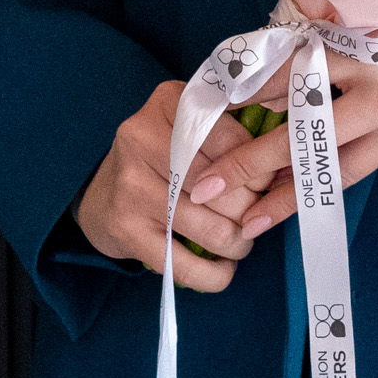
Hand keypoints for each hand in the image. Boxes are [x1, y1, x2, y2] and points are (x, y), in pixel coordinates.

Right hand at [74, 79, 261, 291]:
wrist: (99, 194)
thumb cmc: (162, 158)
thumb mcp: (187, 125)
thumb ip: (227, 128)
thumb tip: (278, 159)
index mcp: (167, 103)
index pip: (232, 140)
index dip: (257, 168)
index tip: (265, 183)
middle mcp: (143, 137)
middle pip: (224, 185)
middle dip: (250, 208)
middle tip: (255, 216)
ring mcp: (131, 185)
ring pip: (211, 228)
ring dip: (237, 243)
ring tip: (241, 242)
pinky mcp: (126, 228)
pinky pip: (183, 264)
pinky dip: (213, 274)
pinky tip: (223, 270)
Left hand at [185, 0, 377, 237]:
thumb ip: (336, 1)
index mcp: (376, 42)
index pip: (303, 65)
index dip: (257, 85)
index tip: (217, 104)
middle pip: (308, 127)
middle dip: (254, 158)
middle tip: (206, 184)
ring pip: (330, 166)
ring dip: (282, 194)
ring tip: (242, 220)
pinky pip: (353, 174)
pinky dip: (317, 190)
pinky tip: (285, 207)